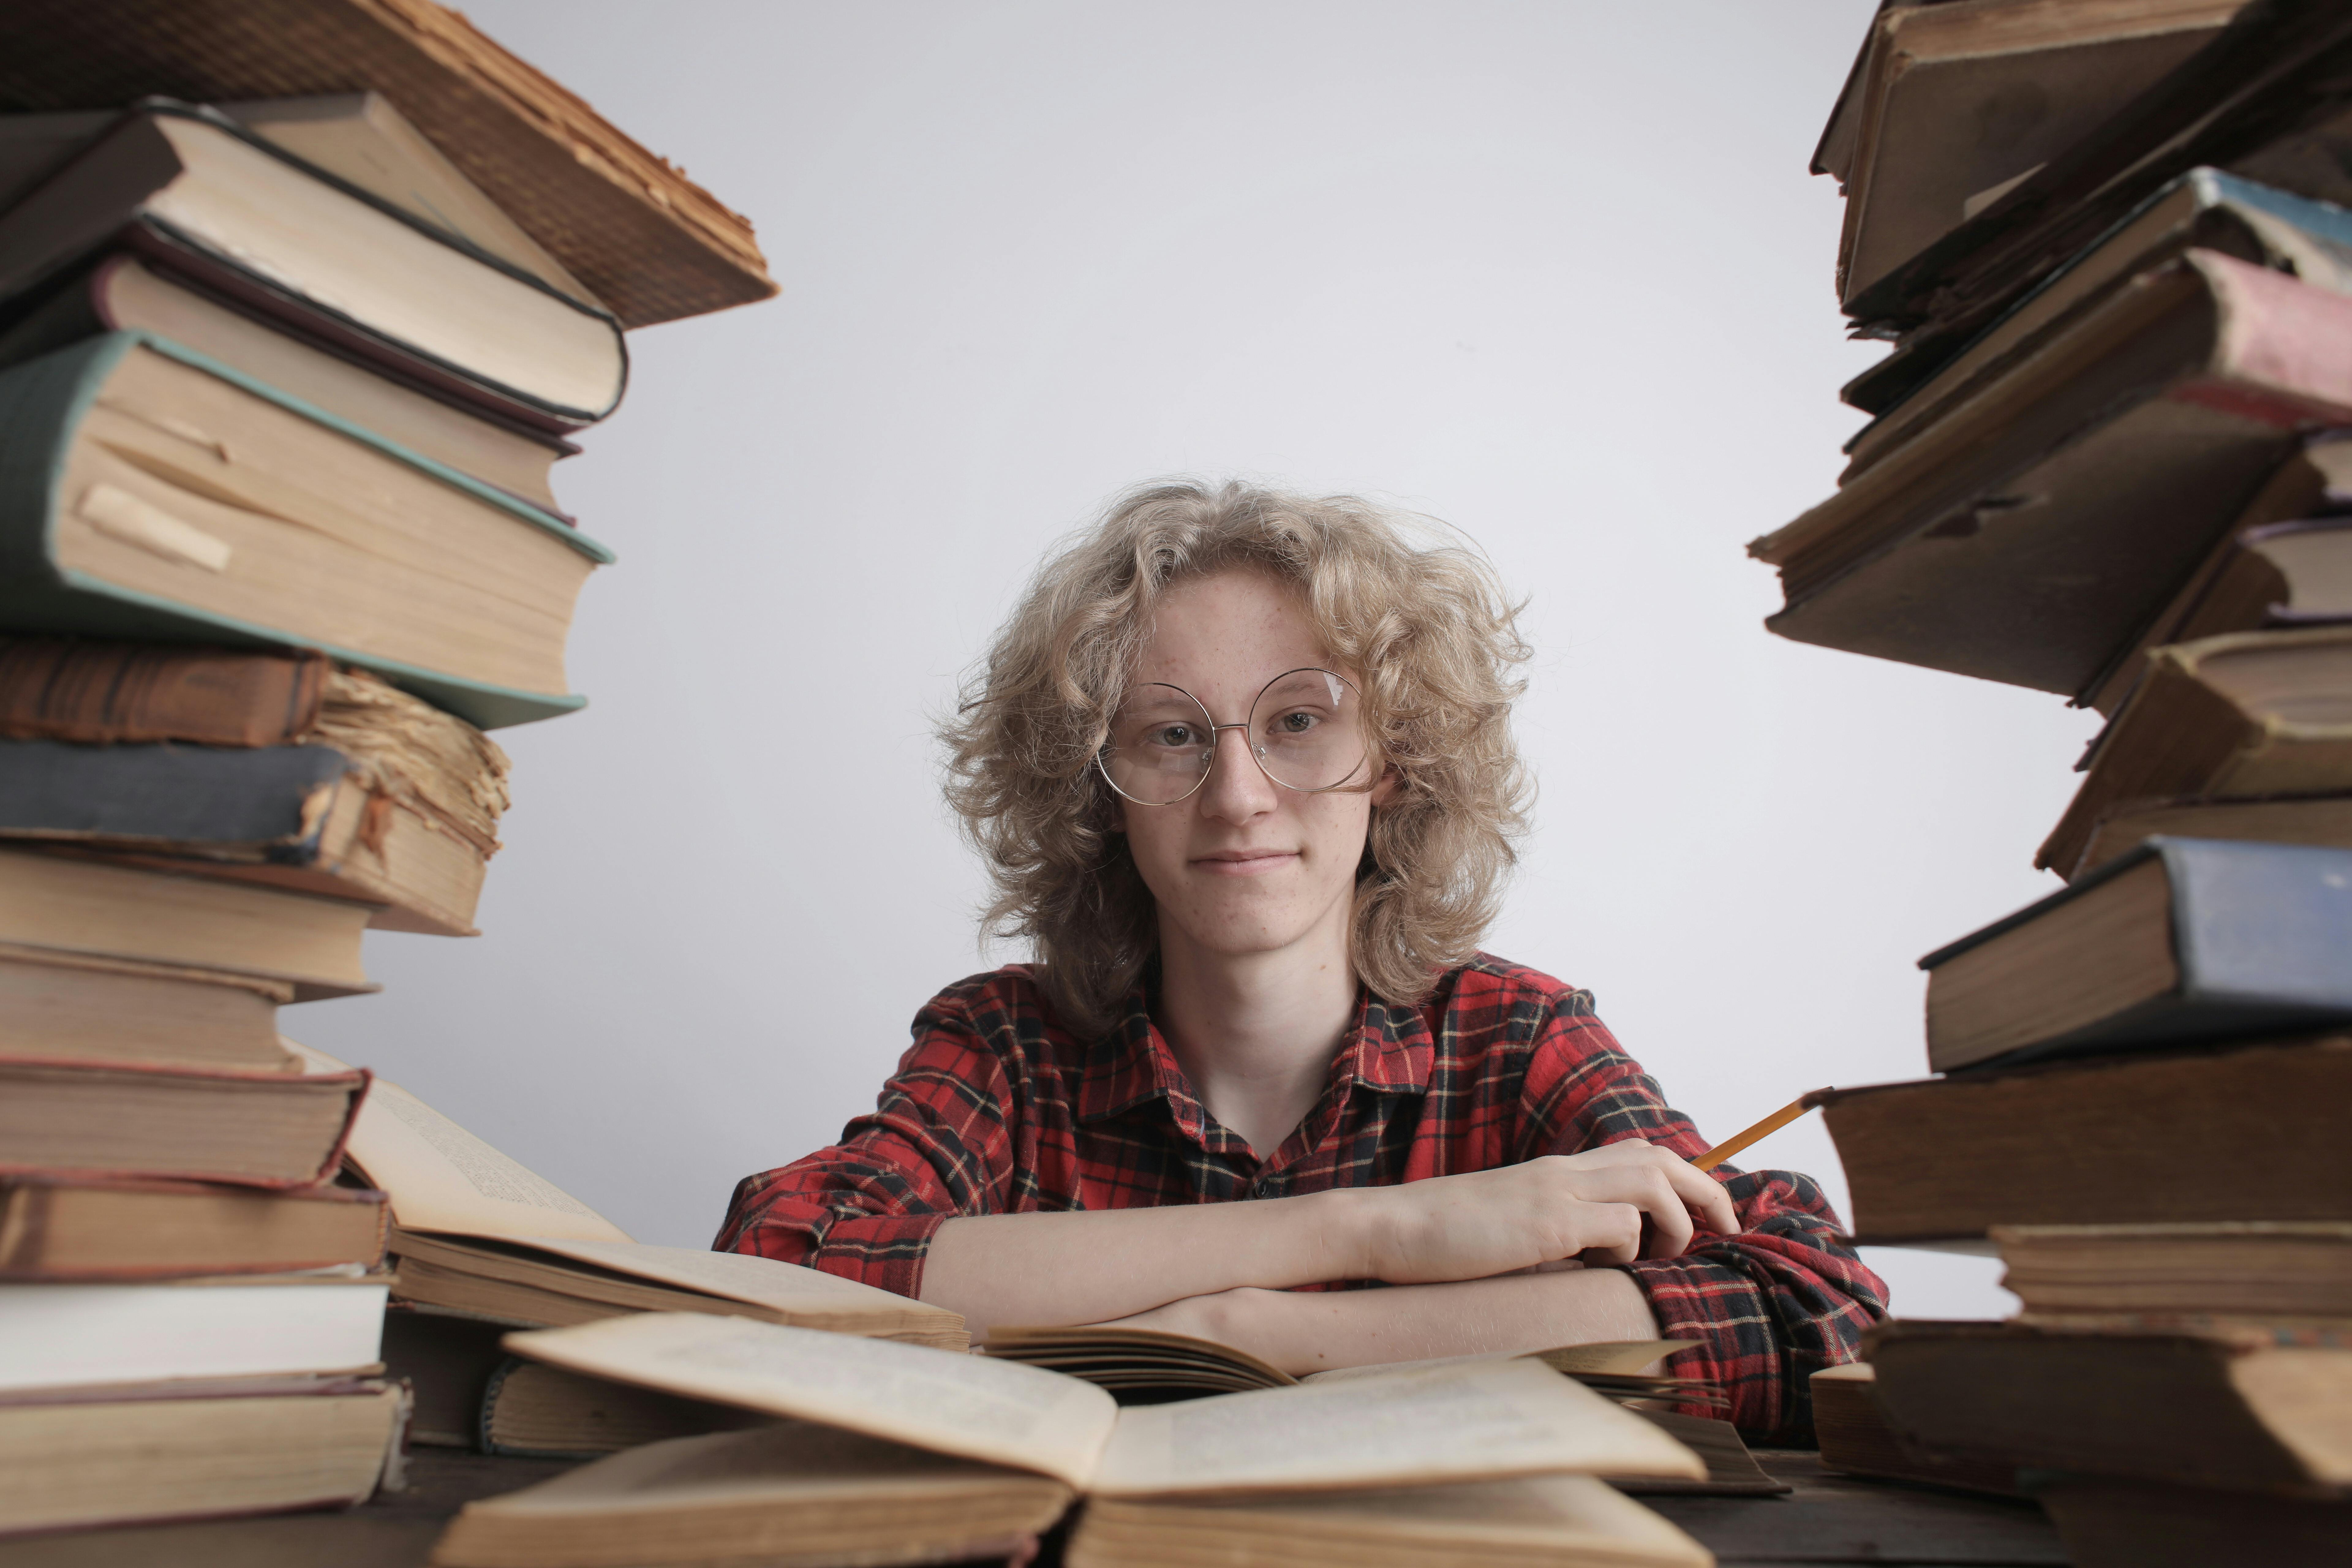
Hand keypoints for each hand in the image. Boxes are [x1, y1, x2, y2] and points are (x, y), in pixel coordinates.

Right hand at [1351, 1140, 1738, 1283]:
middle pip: (1659, 1157)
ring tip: (1657, 1257)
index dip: (1687, 1179)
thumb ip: (1556, 1233)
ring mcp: (1555, 1193)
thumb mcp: (1513, 1227)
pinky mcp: (1545, 1224)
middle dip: (1707, 1191)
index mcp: (1555, 1172)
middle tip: (1729, 1230)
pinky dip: (1627, 1251)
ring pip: (1650, 1183)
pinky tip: (1595, 1270)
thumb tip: (1599, 1260)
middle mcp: (1562, 1172)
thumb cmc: (1446, 1238)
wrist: (1392, 1229)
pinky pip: (1619, 1227)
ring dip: (1673, 1222)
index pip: (1638, 1153)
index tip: (1711, 1217)